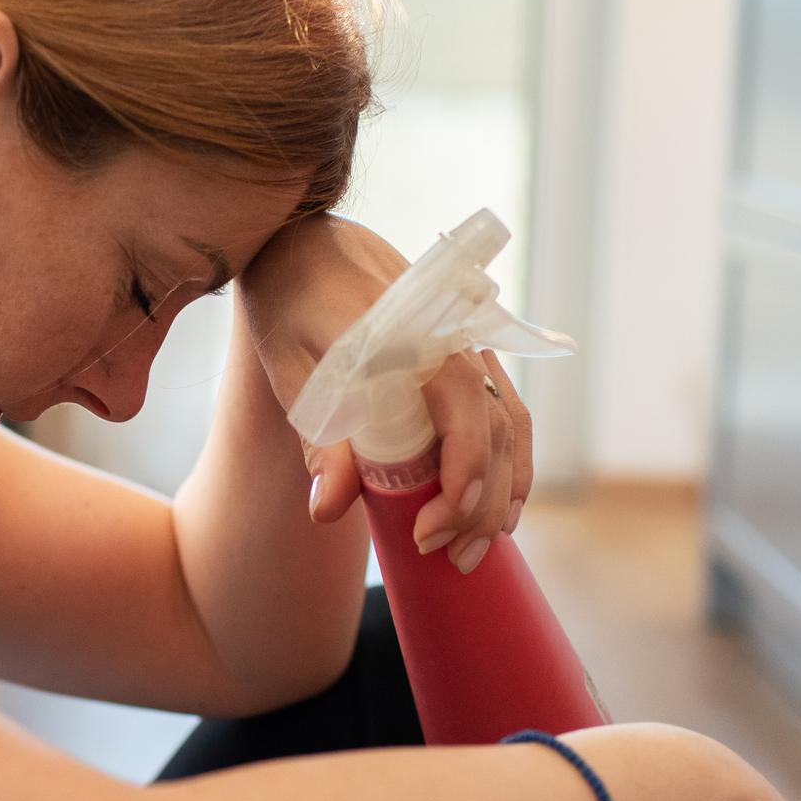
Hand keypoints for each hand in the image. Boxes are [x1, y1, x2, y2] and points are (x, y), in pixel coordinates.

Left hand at [239, 216, 534, 572]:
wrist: (305, 242)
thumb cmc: (290, 302)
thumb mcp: (291, 370)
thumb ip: (316, 438)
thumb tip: (329, 510)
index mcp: (414, 338)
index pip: (464, 418)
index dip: (458, 484)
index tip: (425, 533)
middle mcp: (453, 339)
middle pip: (495, 431)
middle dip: (482, 506)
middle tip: (453, 559)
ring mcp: (467, 344)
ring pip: (511, 423)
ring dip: (505, 490)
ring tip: (482, 547)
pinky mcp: (467, 353)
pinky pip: (505, 409)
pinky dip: (510, 460)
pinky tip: (500, 506)